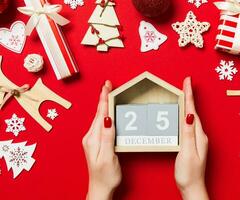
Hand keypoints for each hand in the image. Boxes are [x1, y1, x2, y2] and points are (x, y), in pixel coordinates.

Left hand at [82, 81, 120, 199]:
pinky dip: (104, 113)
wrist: (100, 188)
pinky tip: (107, 111)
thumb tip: (107, 118)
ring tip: (108, 93)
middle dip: (103, 97)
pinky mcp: (96, 142)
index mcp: (93, 138)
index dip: (104, 99)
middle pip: (98, 113)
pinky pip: (101, 123)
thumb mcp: (107, 157)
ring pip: (99, 117)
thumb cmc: (105, 176)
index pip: (100, 114)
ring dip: (104, 104)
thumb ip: (107, 137)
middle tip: (107, 84)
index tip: (106, 86)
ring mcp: (92, 139)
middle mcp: (90, 137)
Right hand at [175, 77, 208, 199]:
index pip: (192, 111)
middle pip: (193, 111)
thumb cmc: (189, 173)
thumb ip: (188, 134)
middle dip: (189, 95)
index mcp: (198, 135)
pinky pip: (189, 124)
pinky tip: (183, 113)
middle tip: (186, 83)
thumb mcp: (187, 153)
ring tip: (184, 93)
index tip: (187, 81)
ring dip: (188, 103)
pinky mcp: (193, 143)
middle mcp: (200, 135)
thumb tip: (189, 115)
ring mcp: (197, 139)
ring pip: (191, 116)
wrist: (192, 188)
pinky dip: (186, 114)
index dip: (189, 95)